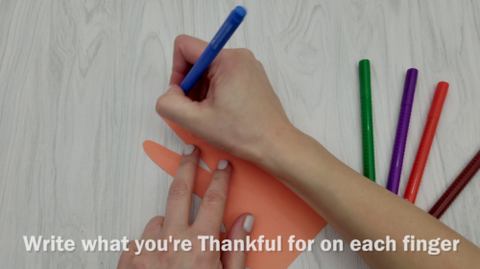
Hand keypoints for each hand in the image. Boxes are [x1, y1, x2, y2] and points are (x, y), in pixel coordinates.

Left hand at [117, 145, 253, 268]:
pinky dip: (150, 245)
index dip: (221, 178)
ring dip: (169, 226)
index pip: (215, 200)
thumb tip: (244, 220)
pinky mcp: (128, 262)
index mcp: (200, 247)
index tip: (223, 165)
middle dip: (187, 166)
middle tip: (191, 152)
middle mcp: (171, 243)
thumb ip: (236, 248)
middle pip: (180, 191)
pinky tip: (159, 262)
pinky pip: (140, 240)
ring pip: (159, 220)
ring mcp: (146, 251)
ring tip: (177, 250)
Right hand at [156, 35, 296, 163]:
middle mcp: (239, 56)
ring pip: (209, 70)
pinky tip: (222, 112)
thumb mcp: (196, 122)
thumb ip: (169, 104)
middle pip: (197, 59)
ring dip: (203, 91)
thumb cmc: (242, 133)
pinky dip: (215, 92)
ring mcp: (247, 65)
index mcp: (226, 59)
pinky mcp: (252, 76)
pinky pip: (223, 76)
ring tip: (212, 114)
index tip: (183, 95)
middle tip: (198, 111)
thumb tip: (169, 94)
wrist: (274, 144)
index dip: (177, 72)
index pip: (184, 46)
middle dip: (191, 85)